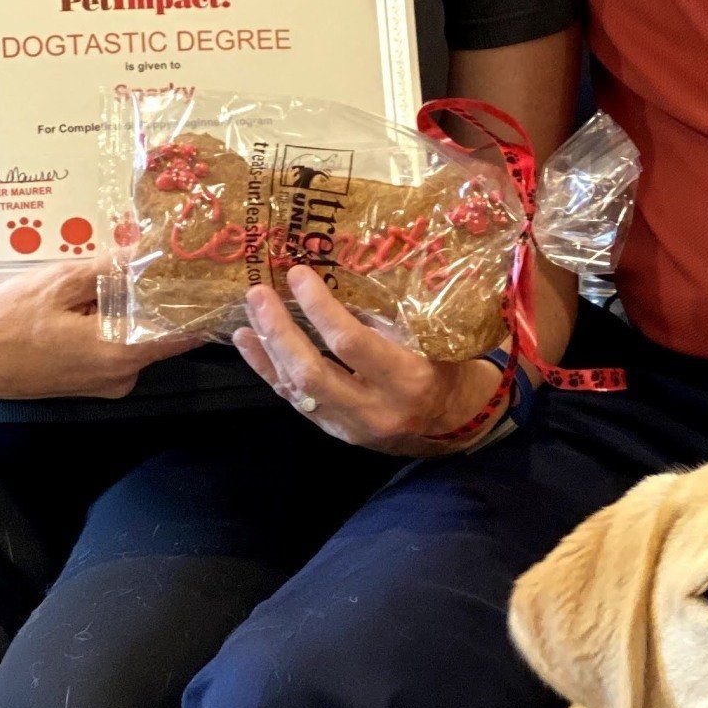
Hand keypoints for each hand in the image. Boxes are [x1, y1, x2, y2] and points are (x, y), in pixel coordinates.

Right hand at [0, 259, 204, 400]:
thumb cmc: (6, 322)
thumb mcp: (58, 282)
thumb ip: (109, 269)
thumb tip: (150, 250)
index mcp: (120, 354)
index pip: (184, 332)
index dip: (200, 302)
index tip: (213, 276)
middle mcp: (120, 375)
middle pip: (160, 330)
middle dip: (161, 296)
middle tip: (164, 256)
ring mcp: (104, 383)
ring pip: (136, 336)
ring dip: (133, 307)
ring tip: (123, 268)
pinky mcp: (88, 381)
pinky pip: (115, 346)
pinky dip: (113, 321)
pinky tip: (95, 295)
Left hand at [233, 267, 509, 454]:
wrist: (459, 423)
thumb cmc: (451, 367)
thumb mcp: (432, 340)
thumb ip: (388, 322)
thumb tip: (337, 283)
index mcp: (408, 379)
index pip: (351, 344)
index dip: (320, 308)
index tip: (298, 275)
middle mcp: (376, 408)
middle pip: (311, 372)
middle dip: (279, 331)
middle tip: (258, 294)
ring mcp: (353, 426)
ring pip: (296, 390)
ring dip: (268, 350)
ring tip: (247, 316)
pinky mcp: (337, 432)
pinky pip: (295, 402)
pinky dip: (269, 371)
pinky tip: (250, 344)